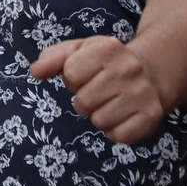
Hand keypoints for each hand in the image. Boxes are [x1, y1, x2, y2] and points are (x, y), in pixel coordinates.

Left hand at [30, 36, 166, 143]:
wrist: (151, 72)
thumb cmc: (106, 63)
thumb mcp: (80, 51)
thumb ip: (53, 59)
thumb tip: (35, 71)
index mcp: (107, 48)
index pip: (71, 75)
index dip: (73, 79)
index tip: (86, 75)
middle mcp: (128, 69)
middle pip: (83, 102)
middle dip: (84, 100)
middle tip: (99, 91)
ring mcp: (142, 93)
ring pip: (100, 121)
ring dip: (100, 116)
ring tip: (111, 102)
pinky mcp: (151, 116)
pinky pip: (118, 136)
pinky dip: (116, 130)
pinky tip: (123, 114)